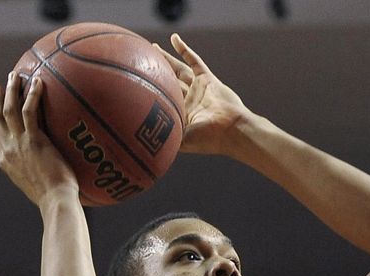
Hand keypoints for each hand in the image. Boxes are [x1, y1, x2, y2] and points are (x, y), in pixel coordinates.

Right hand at [0, 72, 77, 206]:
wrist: (55, 203)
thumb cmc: (53, 201)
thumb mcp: (36, 187)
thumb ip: (35, 174)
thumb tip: (48, 173)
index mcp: (6, 162)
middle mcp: (8, 150)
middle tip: (0, 86)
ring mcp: (19, 143)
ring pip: (9, 109)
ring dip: (11, 90)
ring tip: (15, 76)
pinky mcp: (34, 140)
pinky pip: (30, 111)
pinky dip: (32, 95)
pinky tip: (38, 82)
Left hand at [154, 34, 250, 154]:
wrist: (232, 130)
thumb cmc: (209, 138)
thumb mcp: (182, 141)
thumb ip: (165, 139)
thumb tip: (142, 142)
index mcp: (183, 116)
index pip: (164, 99)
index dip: (152, 90)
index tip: (137, 82)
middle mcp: (190, 101)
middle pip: (169, 82)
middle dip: (157, 72)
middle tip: (143, 60)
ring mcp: (199, 89)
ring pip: (178, 70)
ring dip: (166, 59)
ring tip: (152, 47)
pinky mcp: (208, 79)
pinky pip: (194, 61)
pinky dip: (185, 50)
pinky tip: (174, 38)